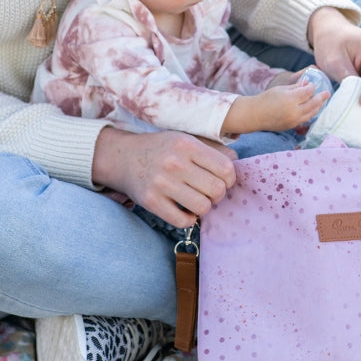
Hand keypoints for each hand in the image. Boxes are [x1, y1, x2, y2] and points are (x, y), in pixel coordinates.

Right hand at [91, 127, 236, 228]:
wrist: (124, 157)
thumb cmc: (162, 149)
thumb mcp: (186, 139)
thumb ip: (213, 150)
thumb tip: (237, 161)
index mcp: (186, 144)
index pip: (225, 168)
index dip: (230, 179)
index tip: (223, 180)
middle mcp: (174, 162)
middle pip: (216, 190)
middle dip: (218, 195)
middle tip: (210, 192)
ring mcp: (161, 183)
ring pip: (203, 207)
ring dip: (204, 207)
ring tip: (197, 200)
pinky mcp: (150, 202)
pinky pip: (183, 221)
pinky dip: (189, 219)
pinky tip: (184, 210)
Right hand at [224, 80, 328, 134]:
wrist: (255, 115)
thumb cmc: (266, 99)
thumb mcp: (281, 89)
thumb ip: (295, 87)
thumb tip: (307, 84)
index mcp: (291, 99)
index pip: (308, 92)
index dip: (312, 87)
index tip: (312, 84)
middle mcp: (295, 111)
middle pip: (314, 103)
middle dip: (321, 97)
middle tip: (327, 93)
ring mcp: (294, 120)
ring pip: (312, 113)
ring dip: (318, 106)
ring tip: (322, 101)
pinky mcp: (292, 126)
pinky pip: (305, 119)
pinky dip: (311, 113)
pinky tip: (313, 109)